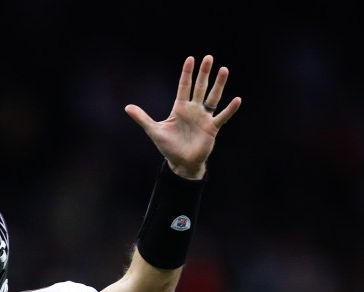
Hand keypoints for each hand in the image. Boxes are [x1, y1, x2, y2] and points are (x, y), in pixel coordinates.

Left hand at [124, 55, 240, 179]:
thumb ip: (142, 118)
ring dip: (219, 84)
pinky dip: (230, 109)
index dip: (187, 73)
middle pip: (200, 87)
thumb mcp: (154, 131)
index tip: (191, 59)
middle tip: (208, 57)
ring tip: (224, 70)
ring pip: (213, 97)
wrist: (181, 163)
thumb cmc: (169, 147)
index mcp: (180, 108)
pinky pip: (222, 116)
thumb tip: (127, 107)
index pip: (184, 86)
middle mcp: (194, 109)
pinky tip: (237, 100)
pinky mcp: (212, 128)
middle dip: (204, 73)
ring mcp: (204, 117)